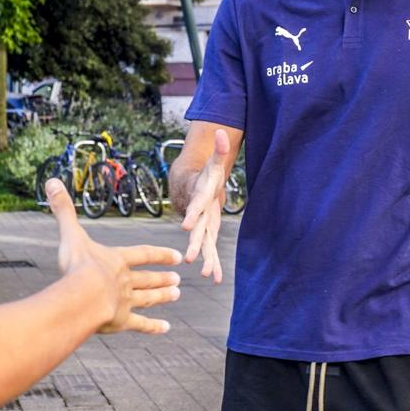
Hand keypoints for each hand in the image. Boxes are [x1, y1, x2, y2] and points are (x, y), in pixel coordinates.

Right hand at [46, 179, 181, 333]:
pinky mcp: (121, 322)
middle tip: (178, 279)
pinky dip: (153, 326)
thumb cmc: (76, 266)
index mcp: (116, 260)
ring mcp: (125, 302)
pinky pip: (140, 324)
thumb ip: (63, 210)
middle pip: (147, 278)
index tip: (176, 256)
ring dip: (162, 296)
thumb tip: (52, 181)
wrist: (83, 298)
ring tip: (176, 295)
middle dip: (162, 278)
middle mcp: (125, 281)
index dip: (159, 254)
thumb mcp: (70, 235)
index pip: (142, 254)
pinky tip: (166, 328)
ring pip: (148, 298)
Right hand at [180, 128, 230, 282]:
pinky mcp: (208, 233)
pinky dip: (213, 263)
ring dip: (207, 259)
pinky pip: (211, 250)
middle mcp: (199, 215)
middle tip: (190, 258)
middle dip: (195, 244)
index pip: (195, 206)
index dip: (191, 214)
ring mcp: (203, 225)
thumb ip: (219, 149)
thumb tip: (222, 132)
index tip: (186, 226)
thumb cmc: (205, 174)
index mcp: (199, 198)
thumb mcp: (213, 162)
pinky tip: (216, 278)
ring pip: (205, 244)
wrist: (192, 187)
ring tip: (209, 274)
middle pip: (197, 231)